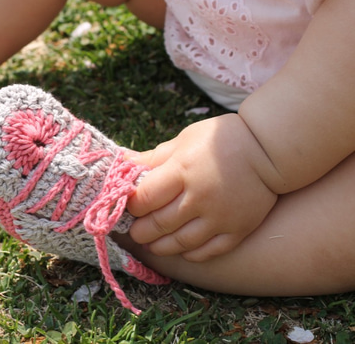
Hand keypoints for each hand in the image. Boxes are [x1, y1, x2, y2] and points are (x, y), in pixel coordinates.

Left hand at [127, 114, 277, 261]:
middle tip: (135, 230)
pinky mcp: (237, 230)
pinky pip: (208, 252)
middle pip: (158, 224)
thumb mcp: (184, 140)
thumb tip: (122, 163)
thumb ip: (153, 158)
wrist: (270, 149)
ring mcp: (219, 217)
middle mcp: (199, 197)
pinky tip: (182, 248)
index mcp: (182, 170)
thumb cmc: (221, 139)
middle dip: (140, 231)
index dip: (131, 205)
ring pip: (180, 243)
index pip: (144, 198)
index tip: (128, 205)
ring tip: (152, 243)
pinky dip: (190, 253)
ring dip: (160, 246)